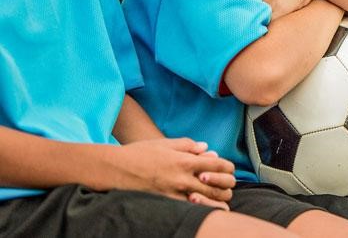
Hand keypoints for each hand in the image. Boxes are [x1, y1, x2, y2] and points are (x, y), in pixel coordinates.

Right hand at [113, 138, 235, 206]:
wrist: (115, 169)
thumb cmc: (140, 153)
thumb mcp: (165, 143)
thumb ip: (189, 146)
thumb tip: (207, 149)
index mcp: (185, 160)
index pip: (219, 165)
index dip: (228, 167)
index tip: (228, 168)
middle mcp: (182, 178)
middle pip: (218, 185)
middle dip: (227, 185)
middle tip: (227, 184)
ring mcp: (175, 193)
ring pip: (207, 200)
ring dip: (217, 198)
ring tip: (220, 197)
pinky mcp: (166, 203)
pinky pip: (190, 208)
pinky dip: (200, 207)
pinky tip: (203, 205)